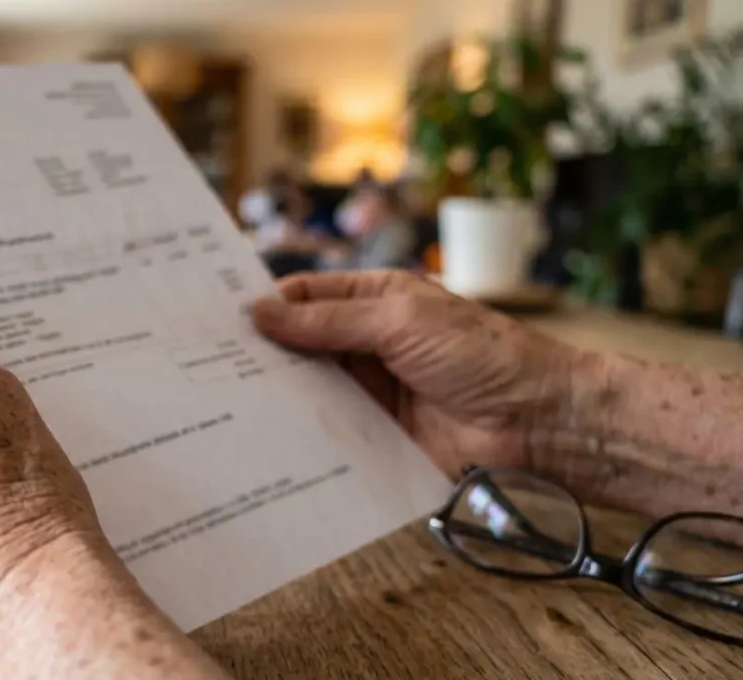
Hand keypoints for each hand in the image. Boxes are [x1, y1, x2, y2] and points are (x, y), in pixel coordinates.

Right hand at [251, 271, 581, 476]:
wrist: (535, 421)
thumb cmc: (481, 355)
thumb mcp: (400, 320)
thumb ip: (329, 319)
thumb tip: (263, 312)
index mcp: (375, 300)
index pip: (306, 296)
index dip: (267, 305)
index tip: (220, 319)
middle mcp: (367, 343)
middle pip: (300, 344)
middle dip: (263, 353)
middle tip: (208, 363)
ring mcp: (370, 390)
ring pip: (310, 389)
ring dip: (278, 394)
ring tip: (225, 401)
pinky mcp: (375, 434)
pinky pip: (329, 431)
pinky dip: (302, 433)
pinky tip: (265, 437)